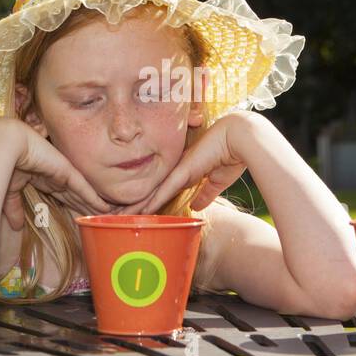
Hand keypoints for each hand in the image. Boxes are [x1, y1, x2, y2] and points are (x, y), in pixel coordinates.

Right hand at [0, 118, 114, 228]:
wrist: (6, 146)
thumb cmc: (4, 164)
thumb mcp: (10, 192)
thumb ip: (15, 208)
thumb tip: (15, 226)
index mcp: (42, 179)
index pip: (61, 196)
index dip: (71, 206)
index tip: (80, 217)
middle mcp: (55, 176)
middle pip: (75, 196)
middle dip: (86, 208)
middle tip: (100, 220)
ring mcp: (62, 173)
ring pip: (82, 194)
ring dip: (93, 206)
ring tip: (106, 217)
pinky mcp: (67, 172)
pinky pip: (83, 188)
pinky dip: (94, 198)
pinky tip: (104, 207)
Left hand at [120, 112, 258, 214]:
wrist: (239, 138)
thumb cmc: (232, 155)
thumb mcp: (218, 181)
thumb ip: (206, 194)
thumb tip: (196, 207)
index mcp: (186, 171)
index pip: (163, 189)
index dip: (150, 201)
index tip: (138, 212)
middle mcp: (178, 170)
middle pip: (152, 190)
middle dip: (136, 204)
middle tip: (117, 215)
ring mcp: (178, 170)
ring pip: (152, 192)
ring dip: (137, 206)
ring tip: (118, 217)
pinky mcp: (183, 171)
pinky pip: (163, 190)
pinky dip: (151, 202)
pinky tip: (139, 212)